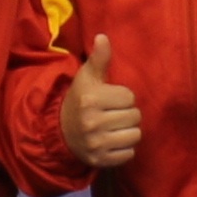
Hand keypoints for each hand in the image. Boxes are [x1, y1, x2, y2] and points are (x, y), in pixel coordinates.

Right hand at [58, 36, 142, 175]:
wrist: (61, 132)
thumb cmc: (80, 100)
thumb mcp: (87, 78)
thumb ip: (99, 59)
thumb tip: (103, 36)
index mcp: (90, 100)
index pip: (129, 97)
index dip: (122, 97)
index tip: (110, 99)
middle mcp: (92, 123)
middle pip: (134, 116)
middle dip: (127, 114)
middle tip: (114, 114)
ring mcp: (96, 144)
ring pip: (135, 135)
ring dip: (128, 131)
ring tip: (115, 127)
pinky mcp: (100, 160)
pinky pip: (129, 154)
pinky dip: (124, 148)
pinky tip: (113, 141)